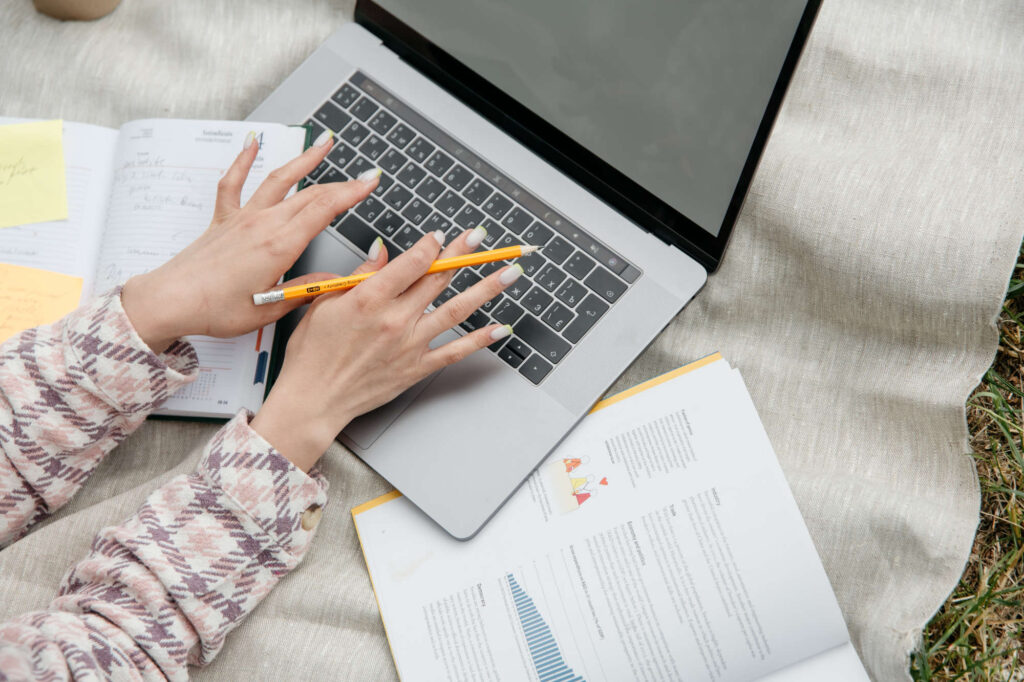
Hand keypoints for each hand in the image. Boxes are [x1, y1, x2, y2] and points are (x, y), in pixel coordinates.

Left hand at [121, 130, 379, 352]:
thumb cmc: (216, 310)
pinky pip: (234, 182)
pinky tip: (252, 142)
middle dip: (342, 183)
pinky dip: (243, 159)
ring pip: (279, 180)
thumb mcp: (272, 308)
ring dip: (304, 160)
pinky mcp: (223, 220)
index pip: (324, 210)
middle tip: (365, 175)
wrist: (171, 301)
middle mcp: (263, 224)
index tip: (371, 182)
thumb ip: (308, 289)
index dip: (351, 193)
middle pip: (310, 195)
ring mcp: (242, 218)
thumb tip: (338, 282)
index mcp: (279, 245)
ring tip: (324, 143)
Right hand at [250, 225, 522, 470]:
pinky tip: (501, 327)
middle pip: (438, 278)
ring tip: (510, 272)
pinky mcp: (416, 367)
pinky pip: (456, 351)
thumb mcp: (325, 302)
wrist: (314, 400)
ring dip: (487, 288)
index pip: (412, 262)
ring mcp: (410, 344)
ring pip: (457, 309)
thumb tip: (382, 252)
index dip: (431, 245)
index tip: (441, 235)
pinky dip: (481, 339)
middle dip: (464, 253)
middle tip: (482, 238)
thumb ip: (360, 275)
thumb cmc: (312, 354)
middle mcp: (395, 319)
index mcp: (369, 298)